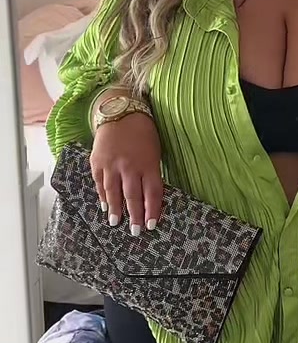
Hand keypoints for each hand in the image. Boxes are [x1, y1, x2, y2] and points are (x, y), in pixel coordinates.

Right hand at [90, 114, 163, 233]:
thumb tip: (150, 196)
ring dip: (116, 210)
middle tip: (135, 231)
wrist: (119, 111)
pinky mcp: (97, 162)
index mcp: (148, 164)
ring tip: (116, 223)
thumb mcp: (154, 150)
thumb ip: (152, 172)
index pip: (152, 193)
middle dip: (134, 217)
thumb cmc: (142, 131)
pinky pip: (100, 183)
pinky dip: (102, 196)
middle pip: (133, 197)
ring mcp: (112, 165)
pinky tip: (104, 206)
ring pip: (114, 193)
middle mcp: (130, 167)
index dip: (152, 211)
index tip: (151, 225)